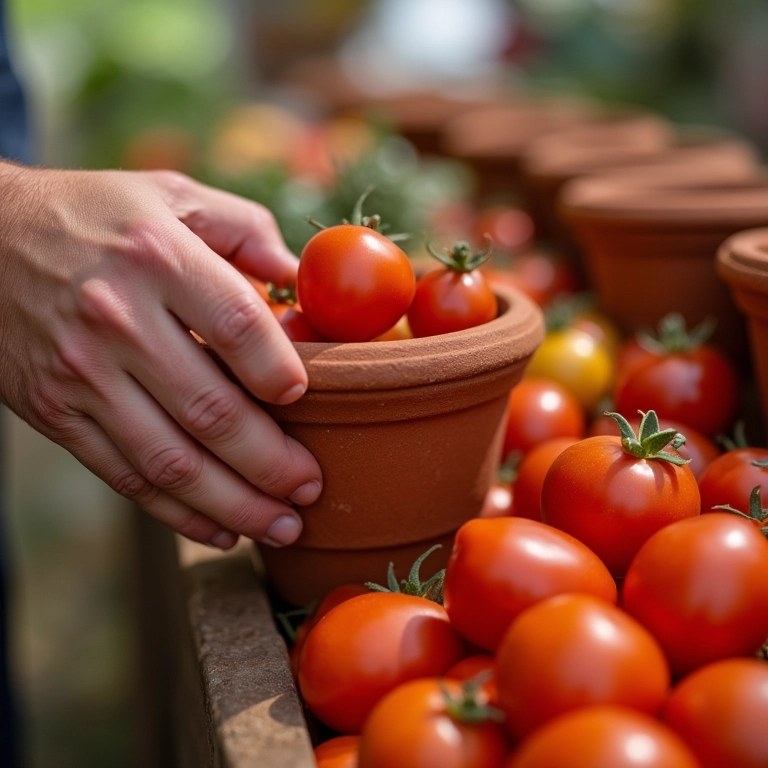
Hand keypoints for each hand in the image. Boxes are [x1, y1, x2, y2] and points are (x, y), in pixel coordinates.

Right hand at [0, 163, 321, 548]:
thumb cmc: (94, 217)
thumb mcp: (170, 195)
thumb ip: (244, 228)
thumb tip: (296, 276)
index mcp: (159, 257)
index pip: (240, 328)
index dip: (283, 373)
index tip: (309, 400)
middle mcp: (118, 319)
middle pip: (213, 411)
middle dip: (273, 463)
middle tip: (312, 489)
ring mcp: (82, 374)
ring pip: (172, 461)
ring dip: (236, 505)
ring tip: (283, 527)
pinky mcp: (57, 413)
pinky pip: (127, 476)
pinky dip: (179, 514)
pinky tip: (222, 531)